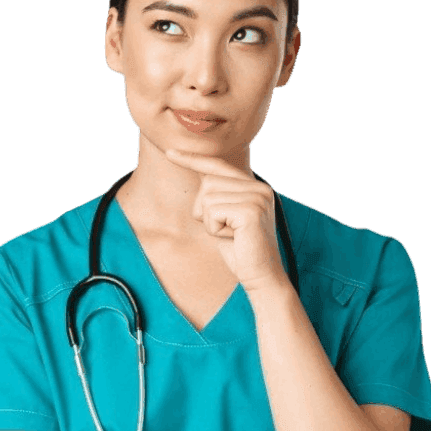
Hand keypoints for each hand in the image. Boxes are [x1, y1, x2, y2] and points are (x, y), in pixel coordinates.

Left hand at [164, 148, 288, 292]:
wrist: (261, 277)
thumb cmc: (241, 252)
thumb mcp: (225, 219)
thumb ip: (218, 197)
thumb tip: (202, 179)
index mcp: (255, 187)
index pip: (218, 165)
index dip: (193, 159)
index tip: (169, 152)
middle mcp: (259, 187)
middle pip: (208, 183)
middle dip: (204, 210)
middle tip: (224, 231)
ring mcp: (257, 197)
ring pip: (208, 198)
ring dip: (210, 222)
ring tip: (230, 235)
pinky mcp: (251, 210)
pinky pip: (212, 211)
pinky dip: (214, 229)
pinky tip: (233, 238)